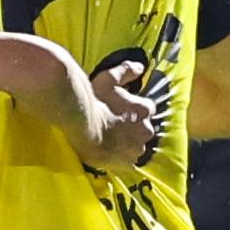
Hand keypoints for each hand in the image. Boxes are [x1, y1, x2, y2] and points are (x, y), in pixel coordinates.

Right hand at [86, 58, 163, 175]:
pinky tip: (111, 154)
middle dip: (134, 127)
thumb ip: (126, 71)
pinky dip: (122, 157)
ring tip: (112, 141)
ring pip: (137, 145)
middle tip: (116, 125)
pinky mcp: (126, 162)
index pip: (147, 108)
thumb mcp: (108, 79)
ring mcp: (137, 148)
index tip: (123, 110)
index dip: (134, 109)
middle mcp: (146, 130)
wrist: (83, 126)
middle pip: (144, 128)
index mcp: (144, 110)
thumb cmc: (96, 101)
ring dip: (128, 143)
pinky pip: (128, 161)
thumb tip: (141, 67)